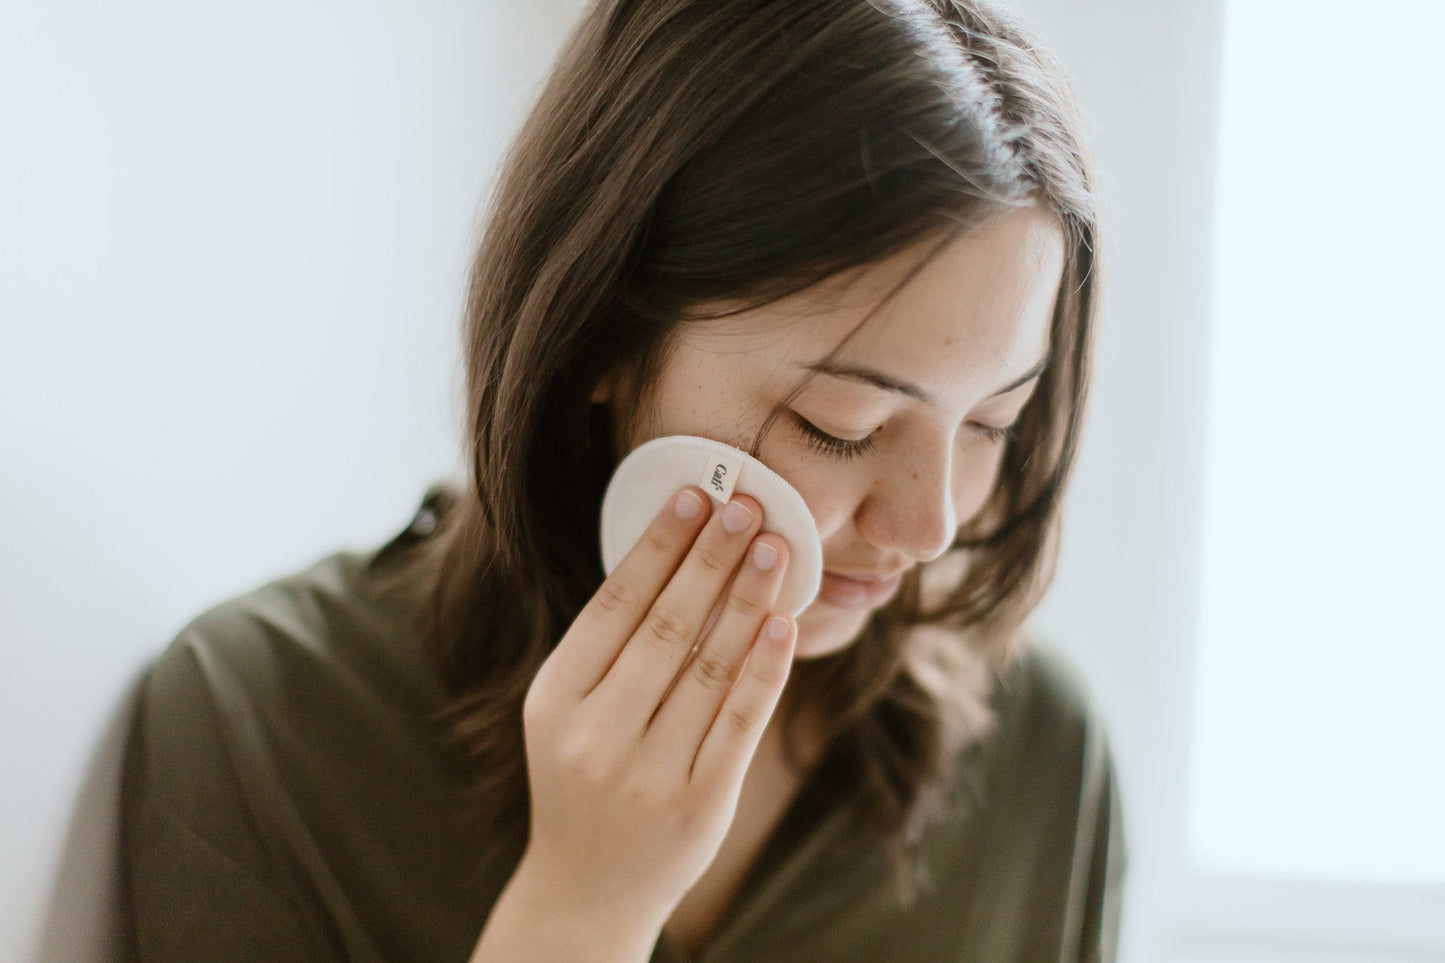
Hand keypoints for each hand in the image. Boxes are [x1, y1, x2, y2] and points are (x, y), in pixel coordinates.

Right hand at [518, 486, 795, 928]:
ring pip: (709, 667)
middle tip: (749, 505)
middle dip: (712, 558)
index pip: (614, 605)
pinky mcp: (700, 806)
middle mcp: (596, 735)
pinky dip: (764, 668)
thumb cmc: (583, 778)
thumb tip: (677, 552)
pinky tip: (783, 623)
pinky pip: (740, 722)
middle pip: (666, 627)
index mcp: (555, 699)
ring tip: (775, 548)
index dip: (658, 546)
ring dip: (747, 600)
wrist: (586, 890)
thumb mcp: (567, 712)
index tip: (695, 495)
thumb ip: (608, 647)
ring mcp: (649, 774)